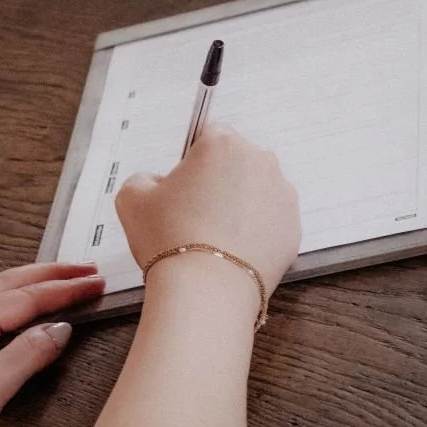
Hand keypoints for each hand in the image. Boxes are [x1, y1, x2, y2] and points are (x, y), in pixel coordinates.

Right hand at [115, 123, 300, 294]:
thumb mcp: (132, 199)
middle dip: (220, 182)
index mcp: (222, 143)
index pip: (209, 136)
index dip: (193, 162)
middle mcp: (259, 161)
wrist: (206, 291)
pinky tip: (233, 252)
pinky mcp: (294, 228)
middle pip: (237, 163)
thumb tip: (157, 184)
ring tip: (215, 238)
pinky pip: (271, 223)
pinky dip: (256, 233)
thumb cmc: (169, 239)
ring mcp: (282, 195)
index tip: (184, 186)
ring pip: (257, 193)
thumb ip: (144, 179)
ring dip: (240, 207)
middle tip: (196, 214)